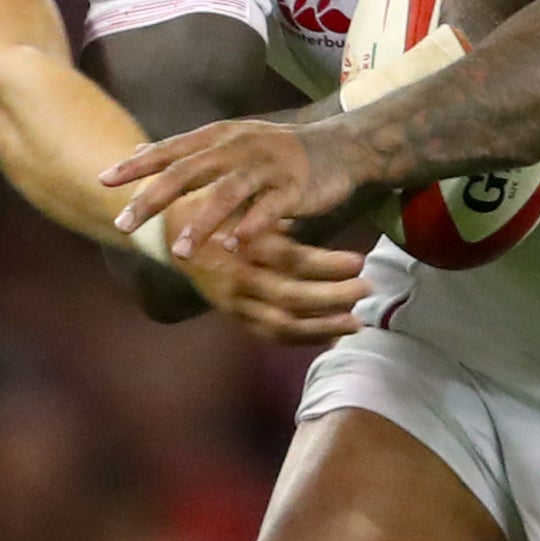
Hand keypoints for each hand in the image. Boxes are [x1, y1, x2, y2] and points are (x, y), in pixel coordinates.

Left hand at [107, 116, 359, 257]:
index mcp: (218, 137)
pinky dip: (250, 228)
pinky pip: (268, 210)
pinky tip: (233, 248)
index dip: (137, 164)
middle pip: (188, 172)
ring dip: (201, 224)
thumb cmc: (278, 151)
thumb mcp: (230, 141)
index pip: (169, 149)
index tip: (103, 180)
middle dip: (153, 198)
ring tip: (180, 252)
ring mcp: (266, 166)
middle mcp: (237, 147)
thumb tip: (137, 150)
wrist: (340, 147)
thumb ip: (186, 151)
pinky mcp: (294, 187)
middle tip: (124, 224)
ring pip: (226, 194)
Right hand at [171, 221, 368, 344]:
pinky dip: (301, 339)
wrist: (171, 238)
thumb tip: (320, 207)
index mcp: (245, 245)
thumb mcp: (245, 202)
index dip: (329, 264)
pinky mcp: (234, 316)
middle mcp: (239, 278)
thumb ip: (278, 212)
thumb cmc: (220, 211)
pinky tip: (331, 335)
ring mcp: (235, 303)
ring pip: (282, 325)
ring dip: (323, 327)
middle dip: (334, 298)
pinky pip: (270, 335)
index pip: (293, 259)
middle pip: (292, 297)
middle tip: (367, 289)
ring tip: (356, 322)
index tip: (360, 260)